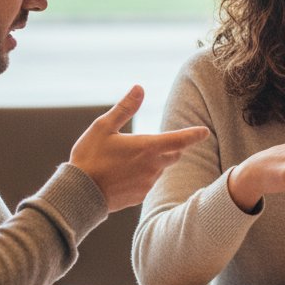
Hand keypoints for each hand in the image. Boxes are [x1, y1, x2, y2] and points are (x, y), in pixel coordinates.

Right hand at [69, 85, 208, 211]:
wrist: (79, 193)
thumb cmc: (90, 156)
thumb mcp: (104, 127)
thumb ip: (125, 108)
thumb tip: (139, 88)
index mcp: (148, 147)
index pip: (180, 139)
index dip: (194, 134)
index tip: (205, 131)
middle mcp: (153, 166)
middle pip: (174, 154)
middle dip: (169, 147)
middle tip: (149, 143)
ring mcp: (147, 183)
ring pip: (159, 169)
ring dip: (153, 162)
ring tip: (125, 161)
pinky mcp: (140, 196)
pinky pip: (147, 183)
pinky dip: (141, 177)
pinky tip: (122, 175)